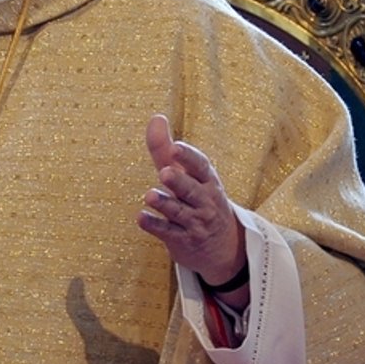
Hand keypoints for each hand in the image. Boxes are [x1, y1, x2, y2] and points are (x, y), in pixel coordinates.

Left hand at [135, 114, 246, 293]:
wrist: (223, 246)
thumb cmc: (199, 200)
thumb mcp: (186, 175)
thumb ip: (165, 149)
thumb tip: (156, 117)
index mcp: (208, 181)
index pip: (201, 166)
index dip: (188, 157)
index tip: (176, 147)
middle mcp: (205, 201)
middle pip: (191, 190)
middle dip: (179, 181)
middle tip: (165, 172)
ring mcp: (195, 222)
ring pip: (179, 212)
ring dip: (164, 204)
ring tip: (149, 195)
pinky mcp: (184, 240)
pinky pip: (169, 233)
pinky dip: (155, 226)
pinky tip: (141, 218)